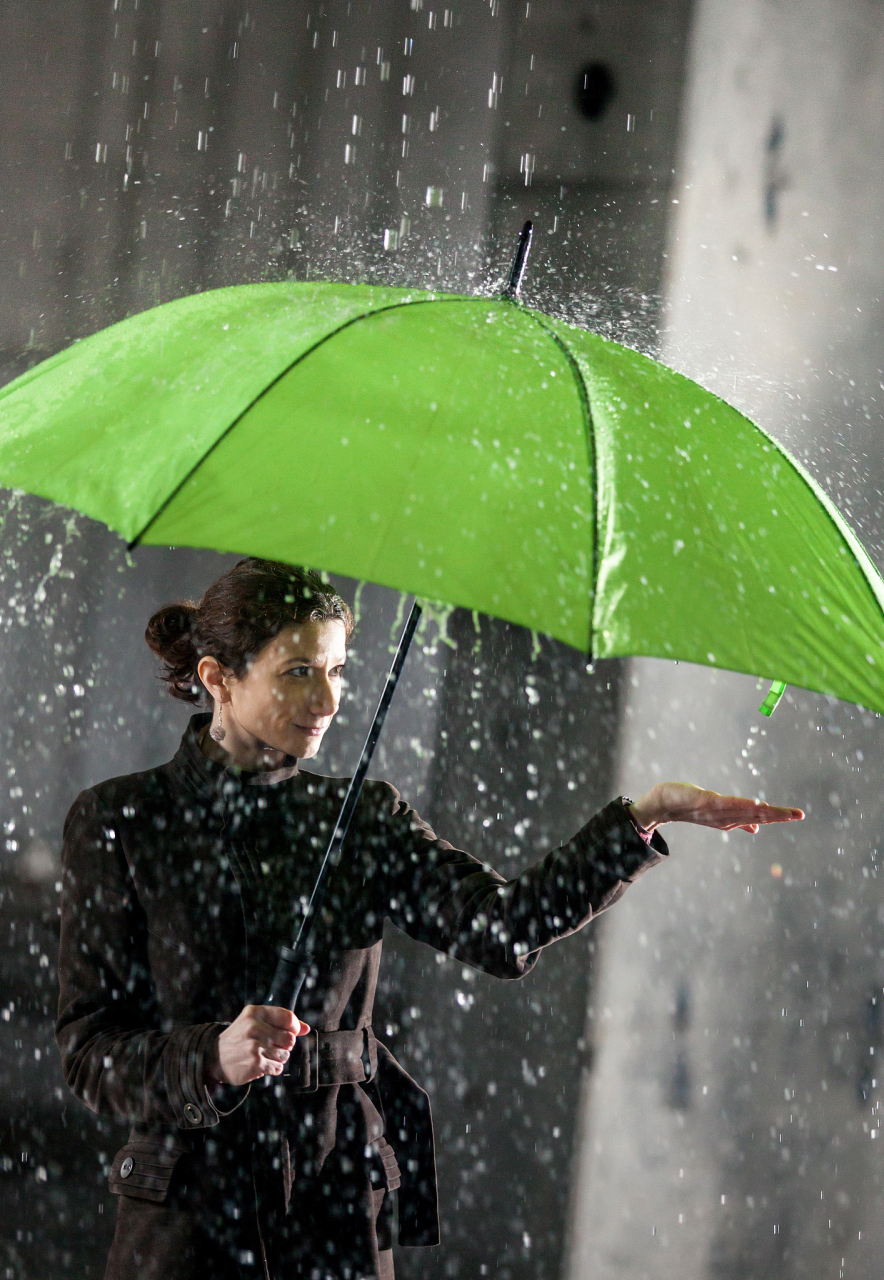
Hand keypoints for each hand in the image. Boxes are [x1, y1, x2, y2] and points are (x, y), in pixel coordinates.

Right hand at [208, 1004, 310, 1086]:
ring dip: (278, 1058)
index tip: (291, 1032)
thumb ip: (281, 1022)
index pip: (288, 1018)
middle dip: (284, 1045)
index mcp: (255, 1013)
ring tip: (264, 1055)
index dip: (295, 1027)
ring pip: (285, 1054)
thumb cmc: (240, 1037)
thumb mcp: (255, 1021)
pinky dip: (273, 1068)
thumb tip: (306, 1029)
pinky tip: (261, 1064)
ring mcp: (255, 1047)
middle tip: (271, 1045)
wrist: (215, 1057)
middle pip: (290, 1038)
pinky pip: (278, 1067)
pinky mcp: (256, 1064)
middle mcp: (254, 1028)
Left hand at [628, 782, 803, 833]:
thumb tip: (757, 828)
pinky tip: (754, 803)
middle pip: (756, 815)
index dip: (779, 816)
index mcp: (732, 818)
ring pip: (744, 810)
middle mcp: (727, 817)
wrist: (664, 803)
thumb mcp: (717, 814)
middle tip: (799, 814)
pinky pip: (726, 804)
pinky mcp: (705, 802)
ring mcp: (716, 811)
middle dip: (778, 815)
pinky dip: (740, 805)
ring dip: (764, 811)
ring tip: (782, 810)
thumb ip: (738, 820)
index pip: (759, 817)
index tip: (799, 815)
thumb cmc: (691, 807)